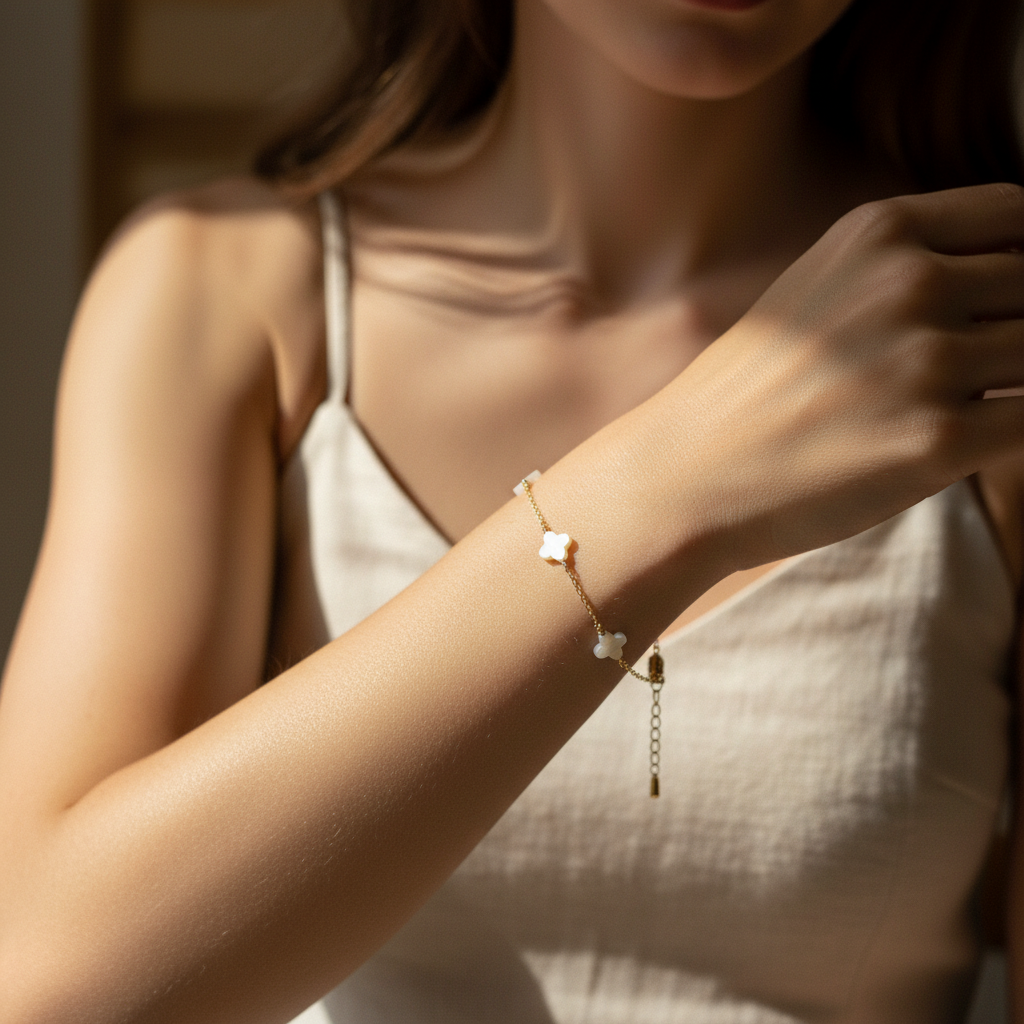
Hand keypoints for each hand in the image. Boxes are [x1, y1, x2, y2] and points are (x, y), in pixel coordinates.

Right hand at [661, 182, 1023, 565]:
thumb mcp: (818, 287)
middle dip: (1013, 330)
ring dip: (1009, 384)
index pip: (1018, 216)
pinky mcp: (939, 440)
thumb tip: (1012, 276)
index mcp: (880, 232)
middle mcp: (910, 282)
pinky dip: (1009, 431)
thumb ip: (905, 267)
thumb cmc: (751, 390)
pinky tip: (953, 446)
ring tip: (946, 410)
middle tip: (960, 372)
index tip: (1002, 304)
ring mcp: (927, 361)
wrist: (689, 471)